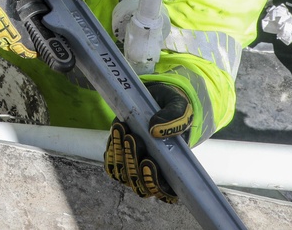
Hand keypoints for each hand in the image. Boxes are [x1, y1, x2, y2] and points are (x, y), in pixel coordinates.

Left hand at [103, 83, 192, 203]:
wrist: (156, 99)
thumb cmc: (172, 107)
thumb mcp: (180, 107)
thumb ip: (174, 118)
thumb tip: (156, 131)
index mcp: (174, 168)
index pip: (166, 191)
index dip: (155, 183)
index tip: (148, 162)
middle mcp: (154, 172)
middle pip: (140, 184)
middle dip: (134, 163)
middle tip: (133, 138)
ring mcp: (135, 165)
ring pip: (124, 174)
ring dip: (121, 154)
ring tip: (123, 130)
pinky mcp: (120, 155)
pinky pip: (111, 162)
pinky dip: (112, 148)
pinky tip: (117, 130)